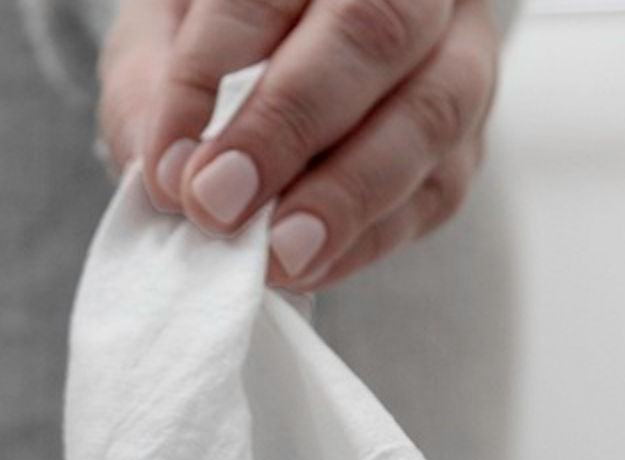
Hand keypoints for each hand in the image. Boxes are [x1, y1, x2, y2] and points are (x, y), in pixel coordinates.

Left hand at [96, 0, 499, 291]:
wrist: (294, 53)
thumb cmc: (222, 35)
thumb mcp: (162, 37)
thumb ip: (154, 90)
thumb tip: (170, 171)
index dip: (211, 72)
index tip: (170, 163)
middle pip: (371, 32)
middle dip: (288, 127)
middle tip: (220, 204)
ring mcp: (459, 52)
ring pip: (431, 111)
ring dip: (348, 194)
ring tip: (281, 252)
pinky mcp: (471, 137)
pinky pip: (440, 187)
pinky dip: (372, 235)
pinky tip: (312, 263)